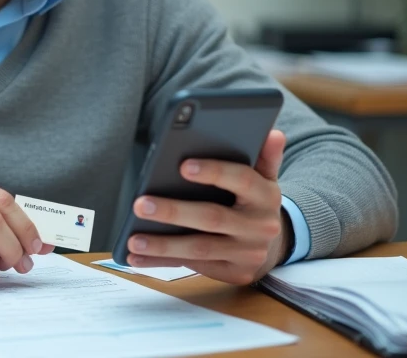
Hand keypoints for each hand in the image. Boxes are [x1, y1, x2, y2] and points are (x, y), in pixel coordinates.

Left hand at [124, 129, 290, 284]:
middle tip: (140, 204)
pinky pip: (193, 266)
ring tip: (133, 238)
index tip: (183, 165)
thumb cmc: (254, 201)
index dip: (214, 172)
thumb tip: (273, 133)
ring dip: (163, 245)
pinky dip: (163, 262)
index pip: (242, 179)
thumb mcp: (264, 176)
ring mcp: (247, 253)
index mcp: (266, 195)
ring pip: (200, 248)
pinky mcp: (235, 273)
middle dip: (174, 211)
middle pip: (212, 217)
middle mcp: (260, 226)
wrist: (272, 244)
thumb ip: (264, 155)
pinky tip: (137, 256)